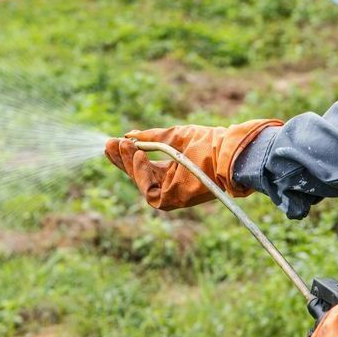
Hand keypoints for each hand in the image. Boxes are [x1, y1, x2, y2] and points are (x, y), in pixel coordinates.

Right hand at [104, 119, 282, 209]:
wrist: (228, 153)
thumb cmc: (207, 143)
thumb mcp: (173, 136)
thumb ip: (150, 139)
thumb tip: (128, 136)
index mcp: (170, 169)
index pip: (141, 164)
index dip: (126, 155)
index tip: (113, 141)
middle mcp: (169, 183)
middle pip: (136, 175)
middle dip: (121, 160)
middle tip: (109, 144)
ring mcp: (170, 194)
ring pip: (140, 182)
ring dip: (129, 163)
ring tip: (123, 145)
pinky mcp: (173, 201)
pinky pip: (149, 190)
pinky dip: (141, 173)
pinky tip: (138, 156)